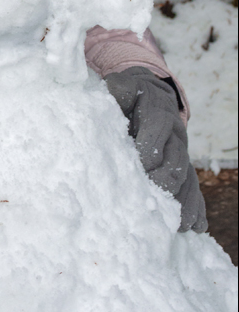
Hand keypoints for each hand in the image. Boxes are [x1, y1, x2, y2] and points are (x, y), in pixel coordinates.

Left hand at [104, 66, 206, 232]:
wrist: (151, 96)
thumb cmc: (131, 95)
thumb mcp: (123, 86)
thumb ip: (120, 89)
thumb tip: (115, 89)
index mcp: (159, 114)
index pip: (158, 130)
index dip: (149, 149)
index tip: (139, 167)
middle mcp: (175, 136)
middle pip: (176, 160)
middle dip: (166, 181)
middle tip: (154, 201)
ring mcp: (181, 154)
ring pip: (187, 179)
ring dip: (184, 201)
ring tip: (179, 224)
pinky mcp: (183, 169)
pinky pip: (193, 188)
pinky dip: (195, 207)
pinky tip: (196, 225)